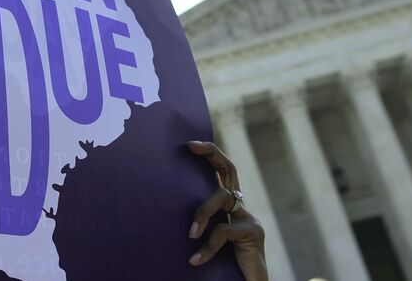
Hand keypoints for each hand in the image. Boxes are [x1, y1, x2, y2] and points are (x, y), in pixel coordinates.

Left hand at [186, 140, 267, 280]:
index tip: (189, 144)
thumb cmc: (220, 267)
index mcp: (228, 207)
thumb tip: (157, 210)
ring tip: (189, 235)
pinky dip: (208, 246)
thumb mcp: (203, 241)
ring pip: (221, 198)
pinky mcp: (253, 233)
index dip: (209, 154)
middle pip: (229, 169)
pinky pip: (224, 231)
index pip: (221, 171)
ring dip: (202, 213)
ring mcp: (249, 218)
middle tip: (191, 146)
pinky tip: (196, 260)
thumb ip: (195, 226)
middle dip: (211, 153)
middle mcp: (241, 207)